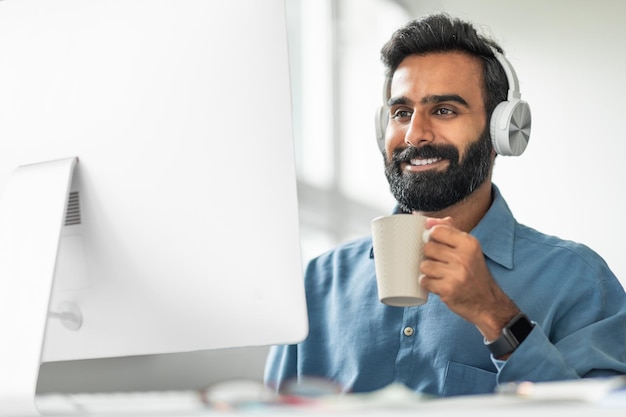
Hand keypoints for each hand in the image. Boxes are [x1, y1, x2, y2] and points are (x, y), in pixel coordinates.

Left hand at [419, 217, 518, 340]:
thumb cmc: (474, 273)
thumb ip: (451, 231)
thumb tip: (429, 221)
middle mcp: (464, 257)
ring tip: (439, 275)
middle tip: (440, 263)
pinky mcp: (448, 289)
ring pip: (424, 265)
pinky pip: (424, 281)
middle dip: (429, 256)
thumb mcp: (469, 249)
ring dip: (427, 271)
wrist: (488, 303)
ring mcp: (456, 274)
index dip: (431, 237)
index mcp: (469, 243)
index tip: (435, 244)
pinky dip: (427, 284)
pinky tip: (437, 284)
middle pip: (428, 247)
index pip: (437, 231)